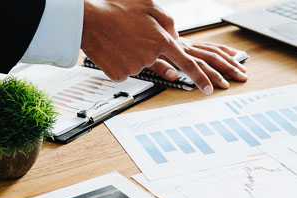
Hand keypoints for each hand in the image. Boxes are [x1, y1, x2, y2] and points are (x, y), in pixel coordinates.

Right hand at [82, 0, 212, 94]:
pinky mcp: (120, 75)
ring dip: (132, 53)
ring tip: (119, 38)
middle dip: (145, 48)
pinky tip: (112, 49)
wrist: (87, 21)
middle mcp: (150, 56)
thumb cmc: (116, 9)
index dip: (201, 77)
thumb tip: (175, 35)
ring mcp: (135, 67)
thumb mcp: (148, 5)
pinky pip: (125, 71)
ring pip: (139, 64)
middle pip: (156, 58)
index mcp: (161, 39)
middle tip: (129, 35)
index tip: (209, 89)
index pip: (188, 63)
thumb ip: (167, 21)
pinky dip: (120, 61)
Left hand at [146, 38, 246, 89]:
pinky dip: (223, 50)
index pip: (193, 65)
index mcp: (174, 50)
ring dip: (229, 61)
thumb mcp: (144, 59)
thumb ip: (158, 67)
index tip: (211, 90)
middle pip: (209, 58)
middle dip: (226, 69)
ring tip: (241, 70)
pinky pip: (209, 46)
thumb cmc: (139, 44)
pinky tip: (233, 54)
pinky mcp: (189, 43)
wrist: (135, 28)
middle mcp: (184, 46)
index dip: (204, 78)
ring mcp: (188, 44)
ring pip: (212, 52)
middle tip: (239, 79)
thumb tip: (172, 75)